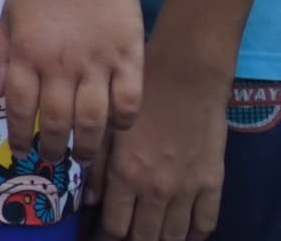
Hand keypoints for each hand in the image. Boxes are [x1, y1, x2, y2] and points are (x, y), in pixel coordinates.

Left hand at [0, 0, 143, 171]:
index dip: (19, 135)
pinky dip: (124, 121)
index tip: (21, 151)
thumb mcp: (9, 15)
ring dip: (88, 146)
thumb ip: (2, 55)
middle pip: (57, 120)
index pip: (20, 107)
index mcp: (27, 53)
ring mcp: (98, 62)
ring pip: (94, 119)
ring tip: (84, 158)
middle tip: (52, 160)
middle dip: (52, 148)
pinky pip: (130, 101)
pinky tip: (116, 128)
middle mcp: (60, 63)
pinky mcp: (129, 58)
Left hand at [97, 55, 227, 239]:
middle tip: (124, 238)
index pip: (115, 226)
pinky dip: (194, 235)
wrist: (187, 77)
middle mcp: (156, 189)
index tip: (99, 237)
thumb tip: (90, 199)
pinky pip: (205, 223)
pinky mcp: (213, 184)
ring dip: (160, 240)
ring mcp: (187, 190)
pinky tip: (183, 235)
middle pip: (144, 237)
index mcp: (126, 174)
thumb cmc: (140, 95)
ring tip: (149, 238)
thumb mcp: (107, 127)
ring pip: (173, 236)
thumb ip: (97, 165)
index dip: (105, 237)